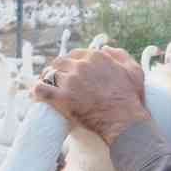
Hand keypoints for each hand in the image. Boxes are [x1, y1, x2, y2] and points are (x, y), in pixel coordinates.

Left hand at [32, 47, 150, 144]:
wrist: (124, 122)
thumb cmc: (131, 99)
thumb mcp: (134, 71)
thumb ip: (120, 55)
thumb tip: (105, 48)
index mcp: (95, 57)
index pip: (75, 54)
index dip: (70, 63)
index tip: (68, 71)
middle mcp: (80, 66)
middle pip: (60, 62)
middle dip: (56, 70)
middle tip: (54, 79)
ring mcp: (70, 81)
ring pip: (49, 74)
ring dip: (46, 80)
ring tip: (45, 87)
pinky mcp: (62, 98)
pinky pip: (41, 90)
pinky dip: (36, 92)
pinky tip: (36, 96)